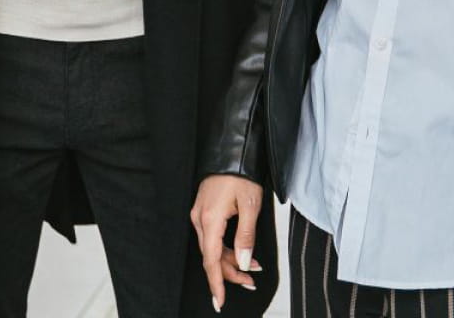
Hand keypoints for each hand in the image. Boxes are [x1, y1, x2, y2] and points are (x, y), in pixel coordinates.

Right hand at [190, 175, 264, 310]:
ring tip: (253, 267)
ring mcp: (200, 214)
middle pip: (212, 256)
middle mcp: (200, 219)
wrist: (232, 152)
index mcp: (210, 220)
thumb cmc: (241, 174)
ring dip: (231, 260)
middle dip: (231, 272)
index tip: (219, 301)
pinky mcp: (205, 211)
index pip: (210, 260)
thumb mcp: (250, 206)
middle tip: (250, 282)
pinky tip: (242, 251)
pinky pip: (213, 236)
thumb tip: (244, 262)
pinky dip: (227, 247)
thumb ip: (246, 236)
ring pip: (213, 247)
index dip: (217, 283)